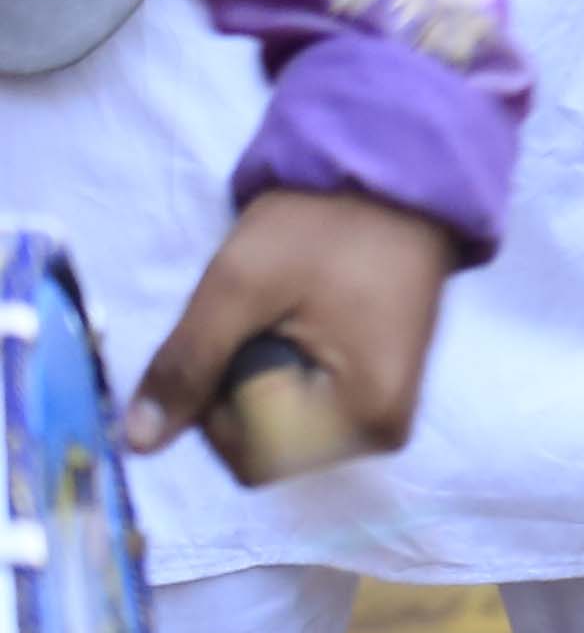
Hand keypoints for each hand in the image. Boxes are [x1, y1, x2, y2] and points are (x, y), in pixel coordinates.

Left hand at [123, 186, 464, 467]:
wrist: (398, 178)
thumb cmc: (326, 227)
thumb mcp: (240, 285)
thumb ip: (187, 363)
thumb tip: (137, 444)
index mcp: (366, 418)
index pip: (250, 455)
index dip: (218, 401)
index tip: (238, 334)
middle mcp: (381, 433)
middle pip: (265, 445)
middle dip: (237, 387)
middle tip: (258, 317)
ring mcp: (383, 414)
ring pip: (277, 428)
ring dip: (253, 377)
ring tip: (280, 314)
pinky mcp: (377, 392)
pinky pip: (302, 409)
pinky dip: (277, 372)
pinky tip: (293, 323)